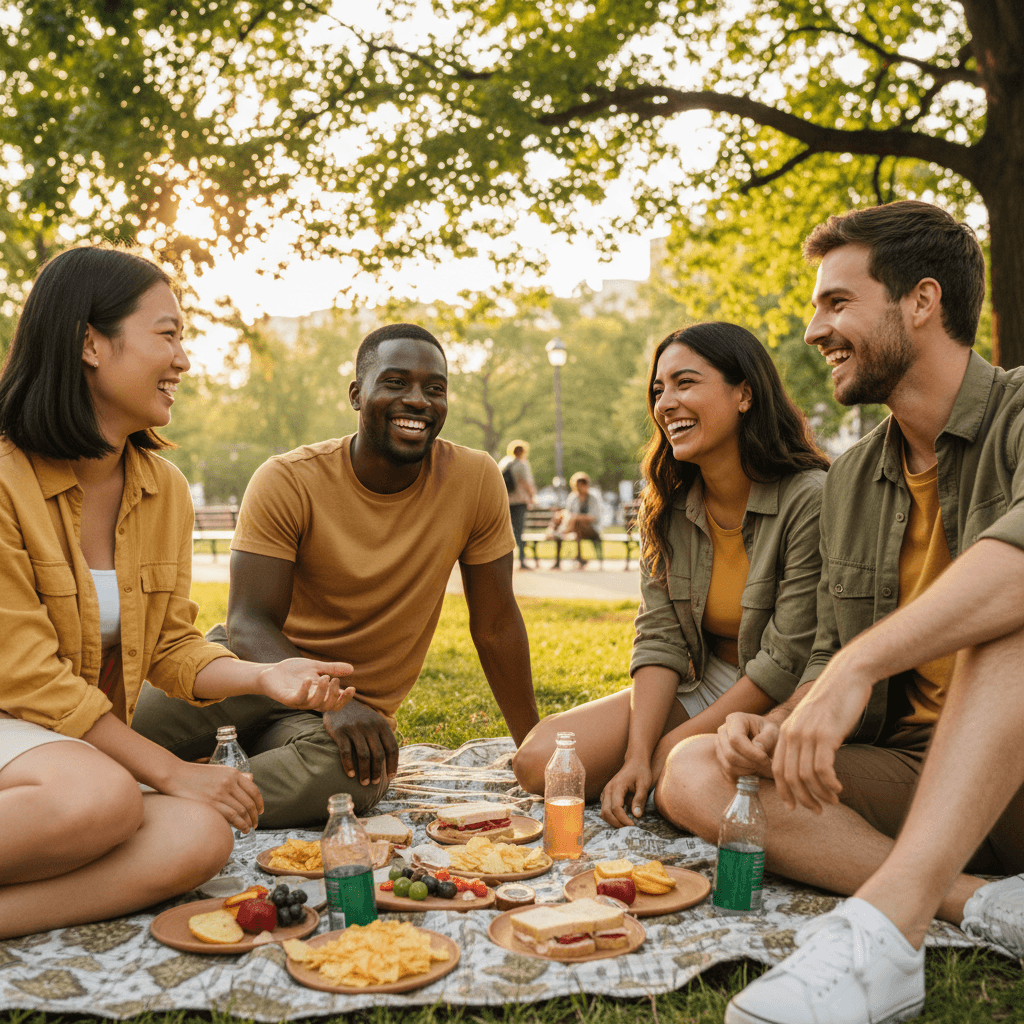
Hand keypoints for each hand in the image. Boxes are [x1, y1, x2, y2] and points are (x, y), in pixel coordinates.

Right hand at [163, 760, 263, 832]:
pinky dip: (240, 824)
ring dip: (248, 822)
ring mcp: (220, 793)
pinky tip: (242, 829)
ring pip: (242, 810)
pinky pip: (232, 816)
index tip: (260, 811)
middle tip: (255, 823)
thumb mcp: (218, 770)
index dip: (259, 802)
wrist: (175, 774)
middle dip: (255, 815)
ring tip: (249, 828)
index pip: (253, 790)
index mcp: (233, 773)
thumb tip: (251, 779)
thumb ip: (234, 776)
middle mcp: (229, 782)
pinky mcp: (211, 803)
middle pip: (249, 802)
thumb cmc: (195, 774)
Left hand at [257, 658, 354, 711]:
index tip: (352, 688)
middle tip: (334, 679)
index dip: (344, 699)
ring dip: (322, 691)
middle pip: (327, 706)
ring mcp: (299, 701)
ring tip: (324, 677)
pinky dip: (305, 690)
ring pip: (315, 704)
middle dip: (334, 694)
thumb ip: (332, 669)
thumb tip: (352, 669)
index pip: (335, 704)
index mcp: (319, 695)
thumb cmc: (293, 671)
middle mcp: (310, 701)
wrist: (270, 672)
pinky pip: (298, 699)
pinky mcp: (287, 699)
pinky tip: (308, 679)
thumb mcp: (315, 667)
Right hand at [323, 700, 398, 786]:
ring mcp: (355, 728)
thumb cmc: (360, 716)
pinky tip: (351, 775)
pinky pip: (347, 752)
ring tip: (364, 782)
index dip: (393, 764)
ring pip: (364, 755)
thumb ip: (382, 736)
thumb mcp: (374, 721)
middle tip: (375, 783)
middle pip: (378, 754)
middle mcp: (370, 726)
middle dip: (378, 771)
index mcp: (381, 724)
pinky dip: (349, 765)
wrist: (339, 701)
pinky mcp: (340, 731)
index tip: (391, 776)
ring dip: (365, 772)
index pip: (392, 747)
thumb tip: (391, 759)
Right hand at [600, 757, 653, 827]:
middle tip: (629, 827)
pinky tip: (622, 817)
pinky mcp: (606, 795)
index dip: (623, 819)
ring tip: (626, 823)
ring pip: (603, 812)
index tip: (634, 825)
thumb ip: (640, 799)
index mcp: (617, 786)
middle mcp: (608, 789)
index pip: (616, 808)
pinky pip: (604, 809)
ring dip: (613, 821)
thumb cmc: (640, 772)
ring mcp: (606, 792)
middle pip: (606, 812)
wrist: (634, 762)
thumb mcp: (644, 784)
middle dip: (617, 823)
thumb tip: (636, 815)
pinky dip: (611, 816)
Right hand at [716, 712, 777, 781]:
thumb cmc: (770, 734)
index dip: (751, 753)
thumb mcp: (773, 732)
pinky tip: (753, 769)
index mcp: (734, 719)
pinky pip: (728, 772)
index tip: (766, 759)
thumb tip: (757, 749)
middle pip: (730, 754)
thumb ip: (766, 740)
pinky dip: (742, 775)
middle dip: (750, 763)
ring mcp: (719, 745)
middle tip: (765, 764)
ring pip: (728, 765)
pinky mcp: (720, 758)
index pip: (735, 739)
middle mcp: (723, 731)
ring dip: (747, 770)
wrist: (765, 738)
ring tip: (760, 765)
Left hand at [772, 664, 873, 812]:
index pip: (777, 769)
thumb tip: (809, 767)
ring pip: (806, 776)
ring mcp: (807, 734)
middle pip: (789, 777)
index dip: (784, 791)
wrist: (847, 677)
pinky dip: (829, 784)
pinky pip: (822, 769)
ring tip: (833, 801)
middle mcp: (791, 734)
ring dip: (820, 794)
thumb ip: (805, 740)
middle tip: (817, 811)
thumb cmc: (833, 701)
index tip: (794, 806)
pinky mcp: (826, 735)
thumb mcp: (811, 721)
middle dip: (803, 799)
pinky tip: (838, 788)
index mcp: (785, 731)